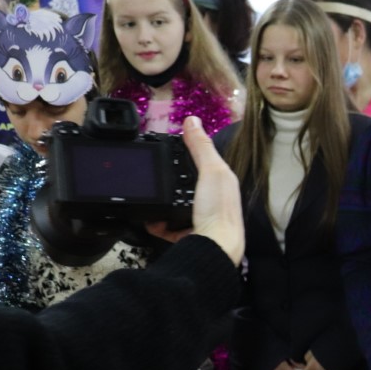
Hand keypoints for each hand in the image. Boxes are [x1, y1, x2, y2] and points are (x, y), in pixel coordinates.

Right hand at [146, 117, 244, 264]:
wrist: (215, 249)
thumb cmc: (218, 210)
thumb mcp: (210, 171)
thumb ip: (201, 147)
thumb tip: (191, 119)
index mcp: (222, 183)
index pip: (203, 162)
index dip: (189, 152)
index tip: (169, 146)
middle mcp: (214, 200)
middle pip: (187, 184)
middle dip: (170, 179)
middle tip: (151, 172)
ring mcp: (201, 219)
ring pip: (176, 205)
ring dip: (162, 201)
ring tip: (148, 195)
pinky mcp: (188, 236)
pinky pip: (167, 227)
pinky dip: (157, 223)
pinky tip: (150, 219)